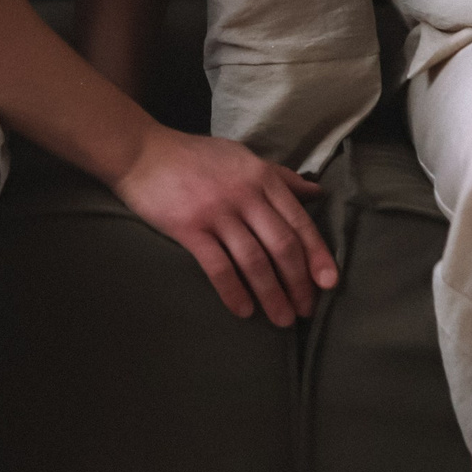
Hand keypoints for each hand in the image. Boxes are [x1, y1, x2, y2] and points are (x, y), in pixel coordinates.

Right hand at [111, 124, 337, 326]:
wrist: (142, 151)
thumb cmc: (194, 156)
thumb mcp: (242, 157)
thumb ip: (280, 176)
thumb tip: (316, 192)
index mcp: (262, 177)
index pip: (299, 221)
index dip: (317, 255)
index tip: (329, 283)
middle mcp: (245, 194)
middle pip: (282, 245)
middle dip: (298, 282)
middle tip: (305, 310)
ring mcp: (217, 211)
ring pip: (255, 261)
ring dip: (272, 295)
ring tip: (282, 319)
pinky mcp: (189, 228)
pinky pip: (219, 267)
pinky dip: (234, 292)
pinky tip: (244, 311)